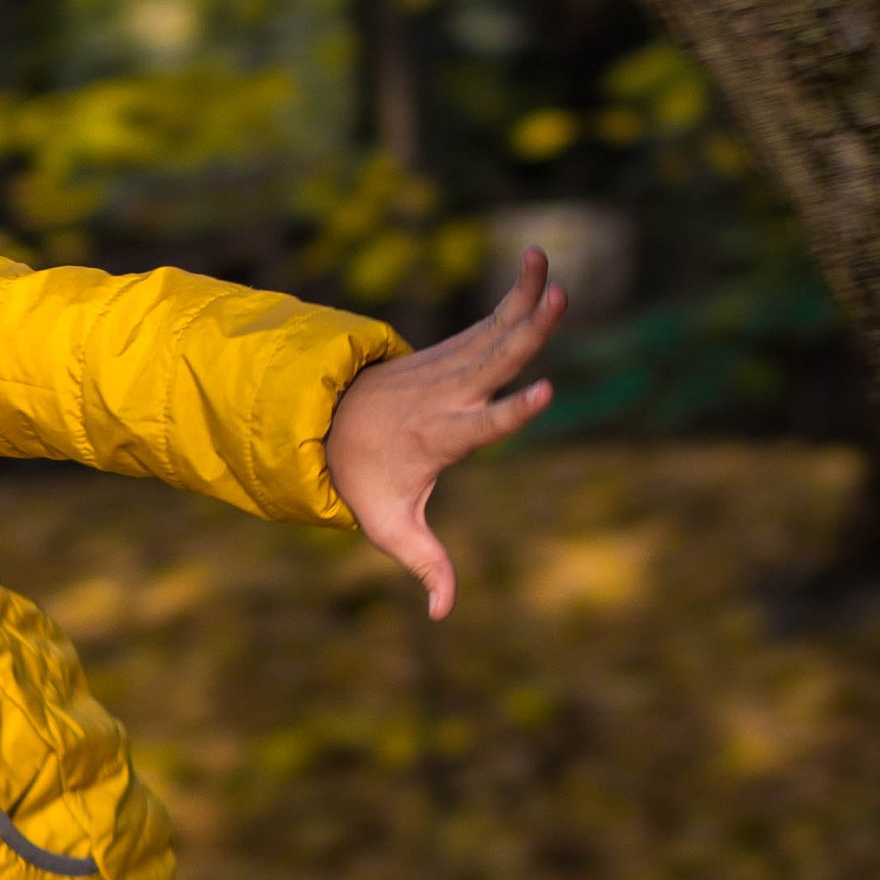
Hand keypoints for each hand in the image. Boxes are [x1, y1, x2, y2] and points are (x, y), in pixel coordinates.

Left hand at [323, 247, 565, 619]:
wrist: (322, 424)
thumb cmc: (363, 480)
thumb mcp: (390, 527)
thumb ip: (424, 566)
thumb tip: (442, 617)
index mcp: (441, 437)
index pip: (482, 425)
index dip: (512, 412)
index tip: (542, 391)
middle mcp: (446, 395)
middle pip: (493, 361)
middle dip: (526, 331)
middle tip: (558, 298)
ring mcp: (447, 368)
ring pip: (493, 330)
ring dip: (523, 298)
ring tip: (547, 263)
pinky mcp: (450, 351)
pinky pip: (489, 321)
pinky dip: (513, 295)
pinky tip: (537, 263)